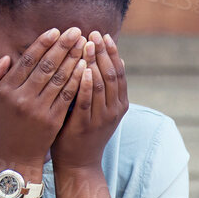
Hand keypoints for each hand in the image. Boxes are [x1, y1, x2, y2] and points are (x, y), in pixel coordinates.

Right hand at [0, 26, 85, 168]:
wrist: (14, 157)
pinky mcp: (53, 121)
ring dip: (74, 60)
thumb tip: (8, 57)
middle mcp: (23, 98)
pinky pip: (68, 96)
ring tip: (84, 45)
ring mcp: (39, 110)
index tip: (56, 31)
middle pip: (47, 67)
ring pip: (60, 80)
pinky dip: (77, 80)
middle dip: (63, 47)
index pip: (28, 61)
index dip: (43, 44)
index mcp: (7, 90)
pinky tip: (86, 68)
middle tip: (76, 31)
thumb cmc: (0, 124)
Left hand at [52, 32, 128, 172]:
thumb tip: (111, 59)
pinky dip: (86, 84)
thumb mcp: (100, 108)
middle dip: (103, 52)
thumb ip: (103, 87)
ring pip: (101, 85)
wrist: (79, 164)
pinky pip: (86, 101)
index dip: (111, 52)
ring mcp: (101, 119)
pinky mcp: (85, 125)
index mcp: (120, 104)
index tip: (103, 34)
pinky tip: (81, 68)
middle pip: (112, 75)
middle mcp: (114, 110)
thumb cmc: (84, 132)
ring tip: (87, 44)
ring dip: (94, 63)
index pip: (119, 72)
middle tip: (93, 34)